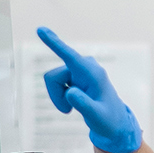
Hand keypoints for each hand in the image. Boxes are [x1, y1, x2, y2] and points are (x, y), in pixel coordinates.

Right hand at [37, 26, 142, 152]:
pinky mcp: (74, 74)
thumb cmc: (108, 119)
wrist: (113, 122)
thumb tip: (70, 93)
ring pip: (52, 81)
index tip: (40, 29)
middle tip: (67, 111)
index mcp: (92, 73)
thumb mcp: (97, 116)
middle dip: (55, 95)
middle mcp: (85, 66)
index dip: (54, 43)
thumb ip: (84, 104)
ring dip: (58, 97)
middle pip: (53, 77)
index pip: (70, 56)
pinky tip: (73, 102)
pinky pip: (56, 83)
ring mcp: (79, 69)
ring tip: (72, 108)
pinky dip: (59, 96)